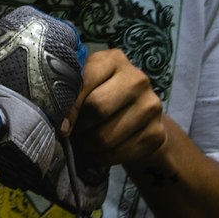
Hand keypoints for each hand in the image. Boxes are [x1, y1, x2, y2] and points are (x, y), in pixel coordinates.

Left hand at [61, 48, 166, 168]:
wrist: (137, 115)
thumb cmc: (101, 95)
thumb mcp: (87, 84)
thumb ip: (72, 93)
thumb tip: (62, 126)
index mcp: (114, 59)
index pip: (85, 82)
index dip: (69, 107)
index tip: (61, 124)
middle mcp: (137, 79)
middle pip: (98, 108)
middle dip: (80, 127)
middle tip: (74, 133)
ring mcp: (151, 105)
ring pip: (106, 136)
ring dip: (89, 146)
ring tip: (86, 143)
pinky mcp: (157, 132)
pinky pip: (120, 153)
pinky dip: (104, 158)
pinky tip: (101, 152)